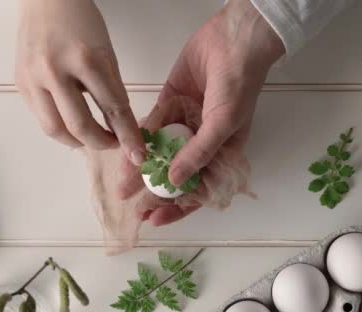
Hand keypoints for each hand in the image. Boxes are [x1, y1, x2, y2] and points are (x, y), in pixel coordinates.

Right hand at [15, 0, 144, 164]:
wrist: (46, 0)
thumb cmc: (81, 23)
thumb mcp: (106, 53)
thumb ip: (113, 91)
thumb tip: (121, 129)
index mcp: (85, 59)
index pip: (112, 108)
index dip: (127, 136)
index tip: (137, 154)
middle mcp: (55, 70)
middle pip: (79, 126)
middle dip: (101, 143)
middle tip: (113, 144)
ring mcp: (33, 78)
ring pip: (55, 129)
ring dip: (77, 141)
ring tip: (91, 137)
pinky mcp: (20, 83)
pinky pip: (41, 117)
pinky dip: (59, 126)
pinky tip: (70, 121)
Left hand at [119, 0, 283, 225]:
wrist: (233, 42)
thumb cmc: (238, 87)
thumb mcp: (223, 125)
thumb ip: (198, 154)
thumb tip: (175, 182)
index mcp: (223, 154)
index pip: (200, 189)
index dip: (179, 207)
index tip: (156, 219)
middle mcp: (202, 143)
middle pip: (176, 175)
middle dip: (155, 192)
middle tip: (132, 206)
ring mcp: (184, 124)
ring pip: (160, 154)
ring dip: (142, 170)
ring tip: (122, 185)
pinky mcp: (169, 104)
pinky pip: (152, 127)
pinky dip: (140, 140)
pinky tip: (126, 155)